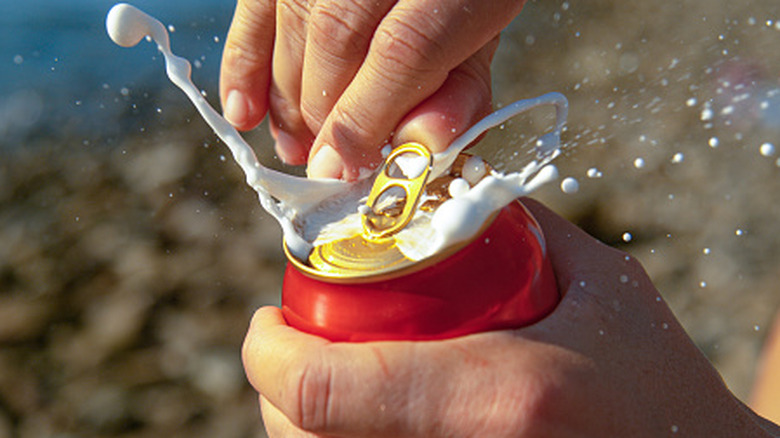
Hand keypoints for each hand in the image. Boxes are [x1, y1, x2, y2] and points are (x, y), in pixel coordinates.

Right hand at [219, 0, 525, 179]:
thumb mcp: (485, 38)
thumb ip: (459, 91)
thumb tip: (416, 146)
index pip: (402, 51)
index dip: (367, 121)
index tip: (347, 170)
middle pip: (337, 38)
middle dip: (326, 117)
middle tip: (324, 165)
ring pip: (295, 26)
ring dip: (289, 101)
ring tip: (297, 145)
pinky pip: (256, 6)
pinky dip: (243, 61)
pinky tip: (244, 112)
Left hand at [242, 199, 777, 436]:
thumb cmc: (656, 383)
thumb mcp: (601, 287)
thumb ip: (516, 223)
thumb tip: (447, 189)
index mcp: (494, 395)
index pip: (322, 388)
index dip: (268, 355)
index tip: (263, 325)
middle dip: (276, 394)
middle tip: (290, 350)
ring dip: (300, 426)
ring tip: (319, 381)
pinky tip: (361, 419)